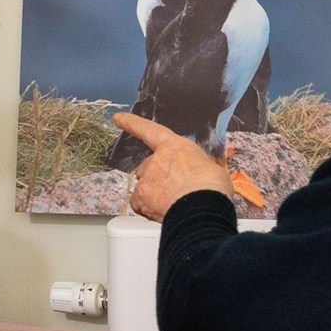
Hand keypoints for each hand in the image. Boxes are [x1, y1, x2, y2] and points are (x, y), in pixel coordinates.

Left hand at [112, 113, 231, 220]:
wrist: (202, 207)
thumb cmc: (211, 187)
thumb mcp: (210, 167)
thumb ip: (194, 166)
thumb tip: (196, 175)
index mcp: (174, 147)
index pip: (149, 130)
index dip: (132, 123)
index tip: (119, 119)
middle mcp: (156, 160)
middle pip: (149, 166)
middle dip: (158, 177)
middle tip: (175, 189)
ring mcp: (146, 179)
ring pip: (145, 186)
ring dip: (155, 193)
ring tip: (174, 203)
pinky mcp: (140, 198)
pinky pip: (139, 203)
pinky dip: (147, 208)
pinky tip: (161, 211)